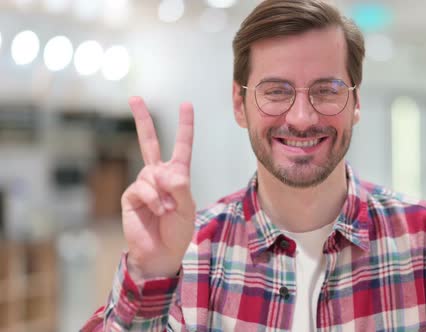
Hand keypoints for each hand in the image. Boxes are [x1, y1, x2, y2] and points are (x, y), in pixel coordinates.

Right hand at [121, 96, 195, 280]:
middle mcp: (158, 175)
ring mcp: (143, 184)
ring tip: (167, 211)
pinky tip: (157, 212)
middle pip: (149, 142)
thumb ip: (179, 188)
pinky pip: (143, 188)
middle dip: (142, 120)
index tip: (186, 105)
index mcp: (177, 175)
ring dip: (163, 195)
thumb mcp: (187, 207)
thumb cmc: (178, 231)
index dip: (185, 126)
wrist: (161, 253)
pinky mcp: (131, 195)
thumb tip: (165, 172)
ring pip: (152, 174)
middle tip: (135, 99)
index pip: (182, 147)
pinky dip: (154, 200)